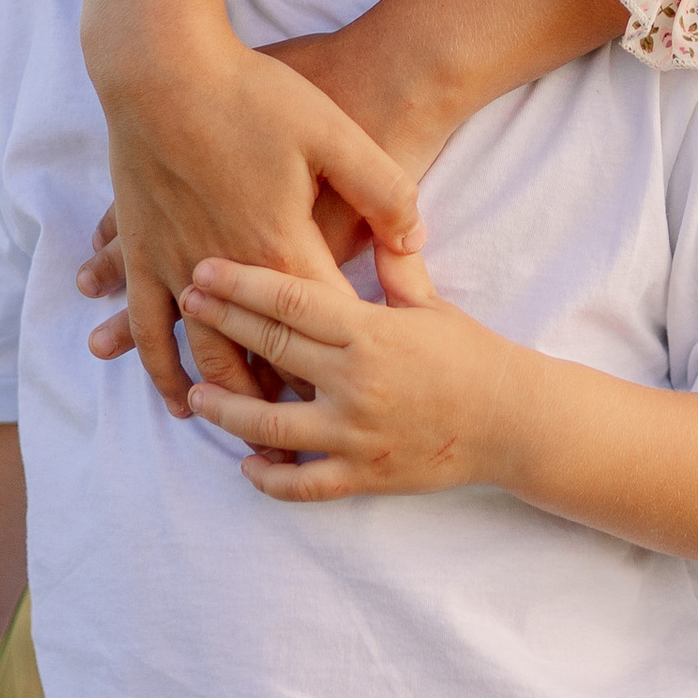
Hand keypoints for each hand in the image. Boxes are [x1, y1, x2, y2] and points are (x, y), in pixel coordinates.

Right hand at [86, 31, 424, 416]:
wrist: (163, 66)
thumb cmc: (254, 93)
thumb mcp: (337, 133)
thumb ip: (386, 190)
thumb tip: (414, 240)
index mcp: (282, 246)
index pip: (322, 329)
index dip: (345, 369)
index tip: (366, 405)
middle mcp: (226, 268)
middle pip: (257, 357)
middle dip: (282, 401)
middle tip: (304, 439)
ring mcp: (177, 261)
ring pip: (199, 352)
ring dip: (220, 392)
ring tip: (239, 426)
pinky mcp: (142, 245)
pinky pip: (145, 319)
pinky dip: (154, 359)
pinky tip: (166, 384)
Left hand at [177, 248, 514, 504]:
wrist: (513, 421)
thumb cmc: (469, 355)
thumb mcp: (430, 303)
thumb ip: (394, 263)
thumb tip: (375, 213)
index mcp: (371, 332)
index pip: (292, 301)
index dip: (242, 285)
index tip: (205, 270)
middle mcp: (358, 382)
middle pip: (273, 349)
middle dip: (223, 326)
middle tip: (185, 307)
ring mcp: (357, 433)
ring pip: (272, 424)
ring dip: (228, 408)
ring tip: (196, 392)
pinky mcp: (364, 475)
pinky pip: (305, 484)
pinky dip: (272, 478)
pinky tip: (248, 466)